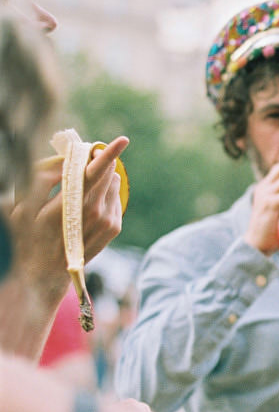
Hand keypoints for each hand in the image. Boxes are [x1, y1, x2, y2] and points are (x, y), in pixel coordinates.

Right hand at [8, 135, 126, 298]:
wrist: (46, 271)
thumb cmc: (28, 235)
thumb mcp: (22, 207)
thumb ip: (42, 181)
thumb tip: (66, 163)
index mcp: (69, 206)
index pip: (93, 174)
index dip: (108, 155)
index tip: (123, 140)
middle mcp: (93, 213)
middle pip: (106, 174)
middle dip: (97, 161)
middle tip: (81, 160)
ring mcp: (107, 221)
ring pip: (113, 183)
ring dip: (101, 177)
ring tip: (79, 189)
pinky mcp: (115, 227)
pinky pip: (114, 197)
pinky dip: (104, 192)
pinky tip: (87, 203)